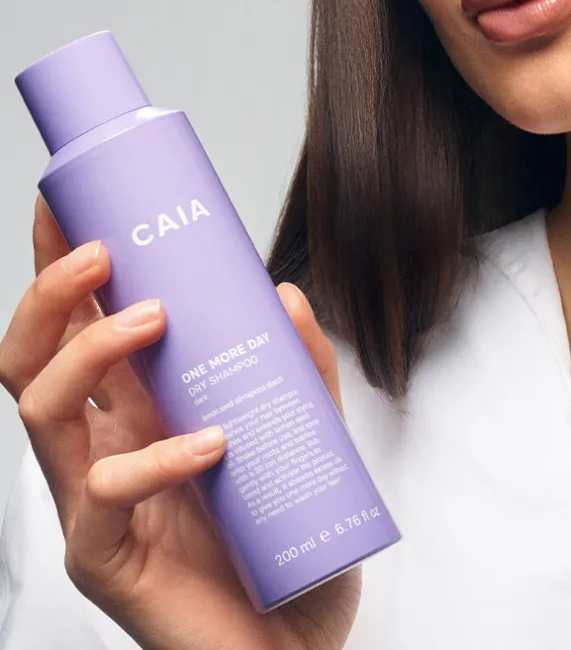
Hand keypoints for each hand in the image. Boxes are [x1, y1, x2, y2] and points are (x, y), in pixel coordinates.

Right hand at [0, 193, 360, 649]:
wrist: (294, 638)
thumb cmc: (281, 534)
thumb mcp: (302, 431)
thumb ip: (299, 365)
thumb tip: (287, 293)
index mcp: (133, 409)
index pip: (76, 326)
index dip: (58, 265)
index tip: (64, 201)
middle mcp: (99, 446)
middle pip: (31, 358)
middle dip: (51, 295)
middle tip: (102, 252)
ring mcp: (94, 503)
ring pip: (39, 412)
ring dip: (89, 352)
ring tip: (153, 319)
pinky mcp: (107, 559)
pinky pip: (103, 499)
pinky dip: (153, 462)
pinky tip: (206, 444)